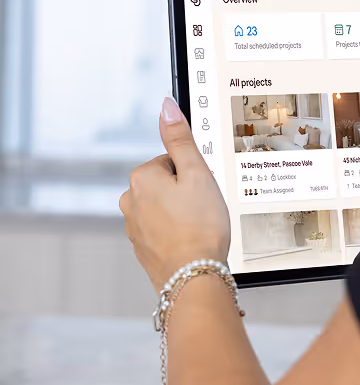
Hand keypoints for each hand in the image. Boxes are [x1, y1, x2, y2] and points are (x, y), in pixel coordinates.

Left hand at [120, 97, 230, 291]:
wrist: (195, 277)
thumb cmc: (200, 226)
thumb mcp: (197, 172)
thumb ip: (180, 137)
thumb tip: (166, 107)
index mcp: (141, 178)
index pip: (173, 160)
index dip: (194, 172)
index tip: (202, 188)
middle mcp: (130, 201)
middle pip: (167, 182)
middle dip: (187, 191)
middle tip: (203, 206)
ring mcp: (135, 227)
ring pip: (166, 206)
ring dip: (182, 212)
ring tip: (199, 225)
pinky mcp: (143, 247)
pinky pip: (164, 228)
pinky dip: (178, 231)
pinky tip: (192, 240)